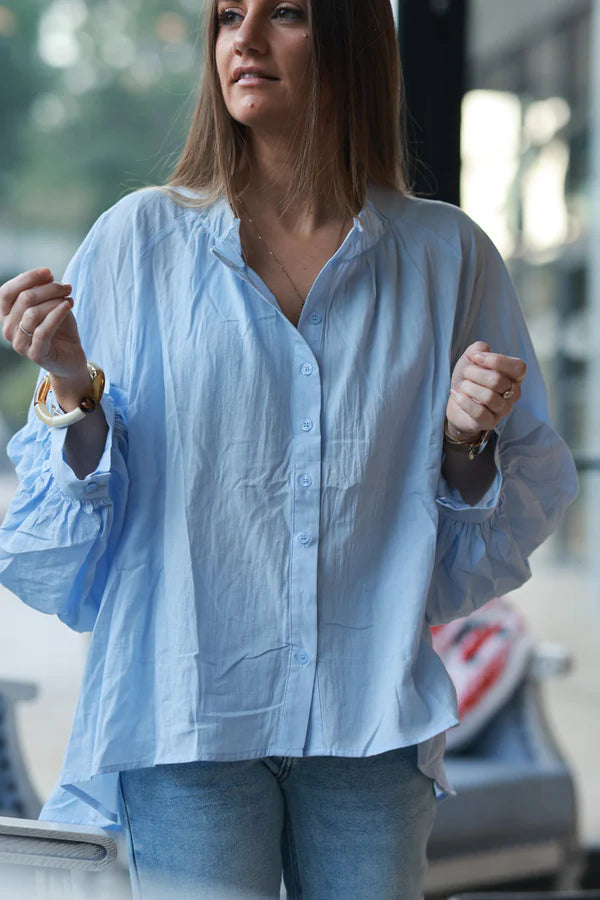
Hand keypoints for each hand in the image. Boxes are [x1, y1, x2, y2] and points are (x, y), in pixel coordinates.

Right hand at [0, 268, 89, 404]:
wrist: (71, 358)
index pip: (6, 291)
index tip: (48, 272)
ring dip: (54, 301)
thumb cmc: (59, 329)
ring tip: (69, 299)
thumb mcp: (52, 305)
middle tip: (67, 288)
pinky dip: (57, 314)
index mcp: (6, 315)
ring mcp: (19, 344)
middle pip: (24, 299)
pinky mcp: (35, 354)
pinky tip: (68, 305)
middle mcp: (7, 329)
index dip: (26, 278)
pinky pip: (43, 330)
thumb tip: (46, 275)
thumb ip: (45, 291)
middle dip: (48, 289)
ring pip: (32, 313)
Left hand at [446, 340, 525, 441]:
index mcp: (514, 376)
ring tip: (462, 386)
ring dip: (469, 387)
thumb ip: (478, 349)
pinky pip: (479, 412)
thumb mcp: (472, 359)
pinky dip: (464, 401)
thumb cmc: (469, 378)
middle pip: (497, 380)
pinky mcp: (489, 423)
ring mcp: (503, 410)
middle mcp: (513, 394)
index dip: (496, 360)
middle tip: (465, 373)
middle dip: (475, 373)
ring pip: (488, 397)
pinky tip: (457, 395)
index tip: (476, 358)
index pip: (518, 367)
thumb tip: (482, 351)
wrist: (457, 400)